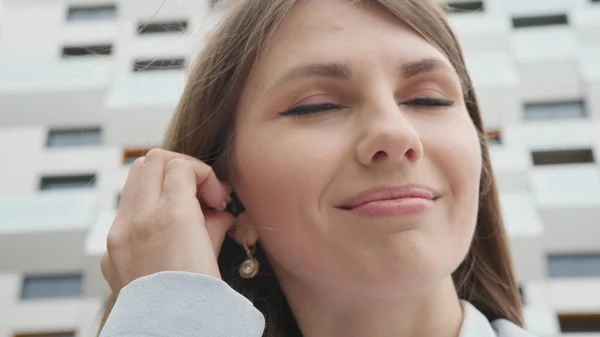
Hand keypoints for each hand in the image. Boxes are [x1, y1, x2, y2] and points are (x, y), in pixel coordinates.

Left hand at [101, 148, 233, 292]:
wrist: (168, 332)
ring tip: (181, 210)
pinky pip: (124, 212)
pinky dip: (145, 209)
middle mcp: (138, 219)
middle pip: (152, 161)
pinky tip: (163, 233)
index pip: (181, 166)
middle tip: (199, 196)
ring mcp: (119, 234)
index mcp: (169, 216)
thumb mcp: (213, 253)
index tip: (218, 199)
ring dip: (160, 185)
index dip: (206, 176)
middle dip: (180, 170)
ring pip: (134, 180)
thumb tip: (219, 214)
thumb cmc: (197, 299)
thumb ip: (214, 223)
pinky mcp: (111, 251)